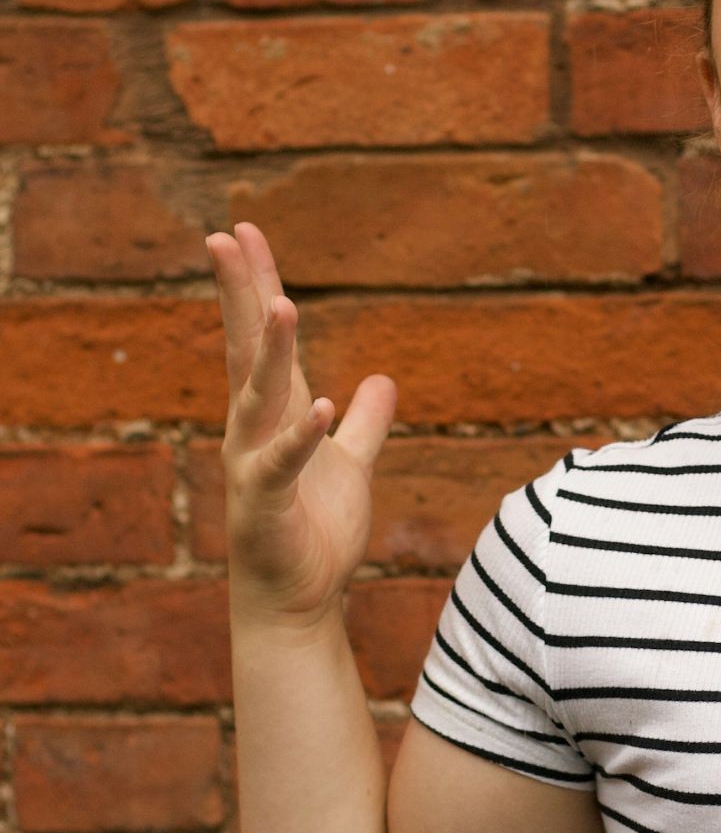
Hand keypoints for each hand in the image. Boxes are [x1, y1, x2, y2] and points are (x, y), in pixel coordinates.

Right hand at [209, 222, 396, 628]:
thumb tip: (382, 380)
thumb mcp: (351, 463)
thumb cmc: (317, 531)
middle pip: (246, 349)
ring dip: (272, 352)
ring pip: (258, 396)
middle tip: (226, 238)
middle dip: (240, 294)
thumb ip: (365, 423)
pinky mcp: (264, 503)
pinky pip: (283, 463)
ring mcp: (253, 464)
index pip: (262, 337)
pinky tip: (320, 404)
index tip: (244, 232)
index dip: (256, 285)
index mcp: (274, 413)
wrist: (300, 600)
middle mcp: (253, 429)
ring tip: (283, 303)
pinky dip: (301, 435)